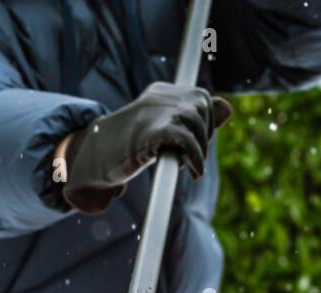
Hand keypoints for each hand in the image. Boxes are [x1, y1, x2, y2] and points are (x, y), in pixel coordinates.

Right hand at [58, 82, 231, 213]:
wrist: (92, 161)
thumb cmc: (129, 149)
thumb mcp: (164, 131)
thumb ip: (196, 120)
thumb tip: (228, 108)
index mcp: (160, 93)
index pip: (199, 98)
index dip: (205, 124)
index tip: (196, 146)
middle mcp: (157, 97)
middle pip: (200, 106)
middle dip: (204, 135)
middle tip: (191, 158)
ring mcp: (152, 113)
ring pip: (194, 121)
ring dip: (199, 149)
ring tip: (190, 167)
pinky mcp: (149, 132)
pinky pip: (184, 138)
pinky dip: (194, 157)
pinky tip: (192, 171)